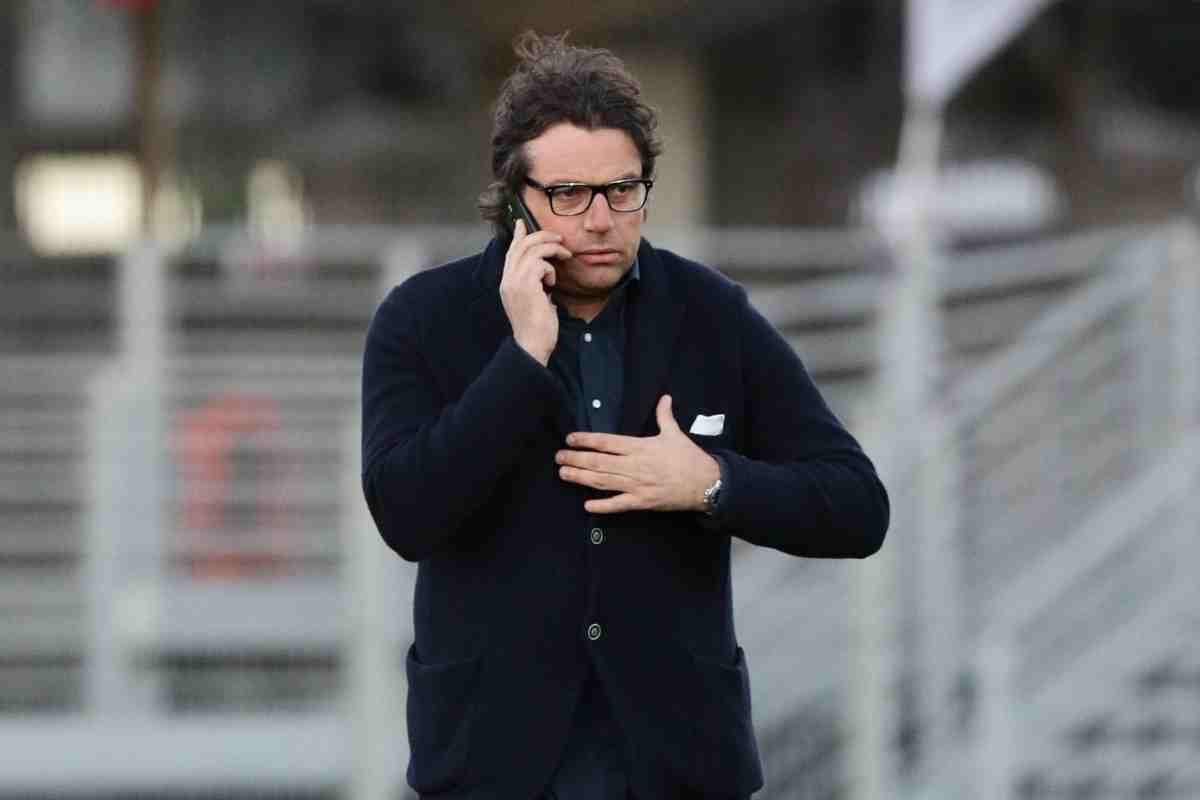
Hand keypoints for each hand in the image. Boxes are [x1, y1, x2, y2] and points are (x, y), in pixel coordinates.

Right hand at [501, 219, 571, 364]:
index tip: (522, 223)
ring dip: (552, 250)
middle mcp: (507, 279)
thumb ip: (534, 284)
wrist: (532, 344)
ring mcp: (514, 281)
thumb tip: (545, 271)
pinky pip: (541, 264)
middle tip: (559, 239)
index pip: (511, 252)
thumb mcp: (534, 299)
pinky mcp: (526, 285)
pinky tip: (552, 284)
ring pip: (533, 250)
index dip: (518, 236)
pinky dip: (551, 270)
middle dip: (542, 236)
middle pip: (521, 245)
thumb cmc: (537, 326)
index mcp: (507, 282)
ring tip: (565, 256)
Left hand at [556, 395, 720, 513]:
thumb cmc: (689, 458)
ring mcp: (637, 485)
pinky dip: (602, 506)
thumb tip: (664, 398)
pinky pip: (619, 505)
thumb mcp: (675, 434)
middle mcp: (635, 466)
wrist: (706, 483)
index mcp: (640, 447)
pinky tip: (587, 506)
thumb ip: (664, 416)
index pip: (607, 442)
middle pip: (599, 462)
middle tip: (558, 457)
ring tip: (563, 474)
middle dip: (576, 459)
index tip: (570, 439)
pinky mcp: (642, 502)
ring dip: (581, 478)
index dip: (587, 440)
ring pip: (603, 481)